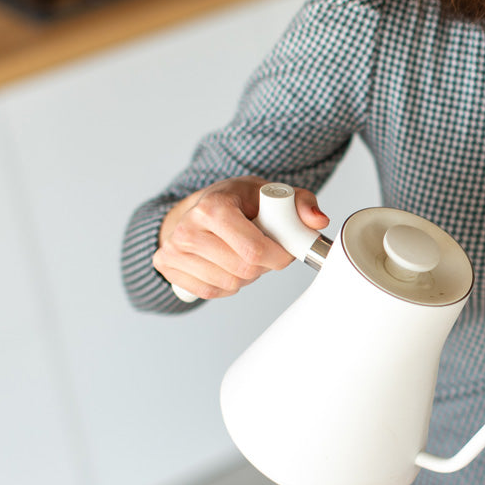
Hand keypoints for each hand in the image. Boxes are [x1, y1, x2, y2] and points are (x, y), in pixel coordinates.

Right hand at [152, 176, 329, 299]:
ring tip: (242, 253)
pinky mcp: (166, 266)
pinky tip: (226, 265)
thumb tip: (318, 221)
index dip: (278, 257)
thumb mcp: (268, 192)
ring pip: (229, 284)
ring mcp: (173, 249)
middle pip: (243, 270)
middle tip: (265, 251)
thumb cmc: (237, 200)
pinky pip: (210, 292)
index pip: (254, 250)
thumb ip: (299, 202)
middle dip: (263, 266)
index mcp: (213, 207)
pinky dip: (226, 284)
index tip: (285, 251)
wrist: (197, 206)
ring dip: (245, 276)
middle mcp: (187, 228)